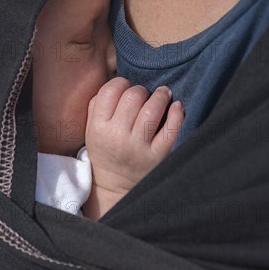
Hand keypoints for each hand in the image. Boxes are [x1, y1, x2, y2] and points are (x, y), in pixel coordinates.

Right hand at [82, 77, 183, 219]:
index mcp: (98, 128)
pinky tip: (177, 106)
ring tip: (163, 93)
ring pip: (152, 109)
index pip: (110, 91)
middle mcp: (117, 136)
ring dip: (161, 95)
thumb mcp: (91, 130)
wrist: (116, 187)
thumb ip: (96, 105)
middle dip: (141, 90)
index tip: (126, 89)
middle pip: (133, 96)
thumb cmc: (105, 150)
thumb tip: (118, 83)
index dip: (121, 83)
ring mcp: (138, 147)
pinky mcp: (158, 156)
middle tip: (143, 95)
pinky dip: (177, 113)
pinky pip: (171, 129)